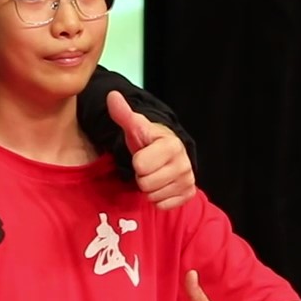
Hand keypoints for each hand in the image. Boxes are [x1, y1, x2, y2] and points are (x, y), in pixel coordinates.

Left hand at [108, 90, 194, 209]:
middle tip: (147, 167)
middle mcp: (183, 163)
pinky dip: (158, 198)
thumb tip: (112, 95)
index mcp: (171, 145)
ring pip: (153, 196)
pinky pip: (163, 205)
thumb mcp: (135, 127)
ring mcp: (188, 179)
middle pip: (146, 183)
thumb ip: (123, 114)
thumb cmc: (148, 142)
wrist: (167, 154)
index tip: (143, 155)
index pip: (141, 165)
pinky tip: (161, 185)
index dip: (137, 161)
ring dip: (150, 188)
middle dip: (142, 176)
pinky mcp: (189, 193)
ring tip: (154, 174)